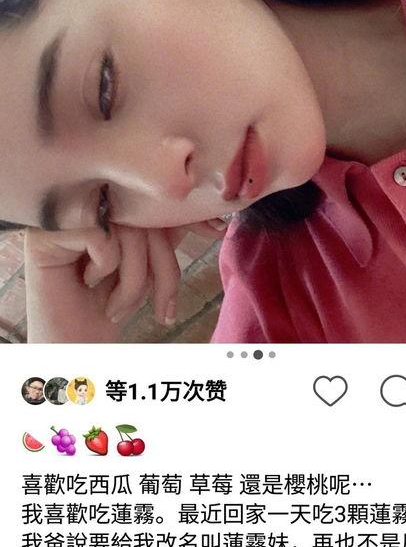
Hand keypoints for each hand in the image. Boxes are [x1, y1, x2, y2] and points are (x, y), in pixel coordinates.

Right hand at [25, 218, 229, 342]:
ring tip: (117, 308)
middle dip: (164, 269)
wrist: (72, 348)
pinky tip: (87, 283)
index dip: (189, 215)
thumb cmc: (107, 305)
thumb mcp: (146, 263)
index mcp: (107, 202)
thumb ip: (165, 233)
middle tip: (164, 312)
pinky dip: (105, 269)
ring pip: (129, 231)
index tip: (217, 230)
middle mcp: (84, 199)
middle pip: (147, 217)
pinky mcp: (47, 229)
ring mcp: (63, 211)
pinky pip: (102, 238)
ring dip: (134, 282)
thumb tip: (212, 214)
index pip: (156, 198)